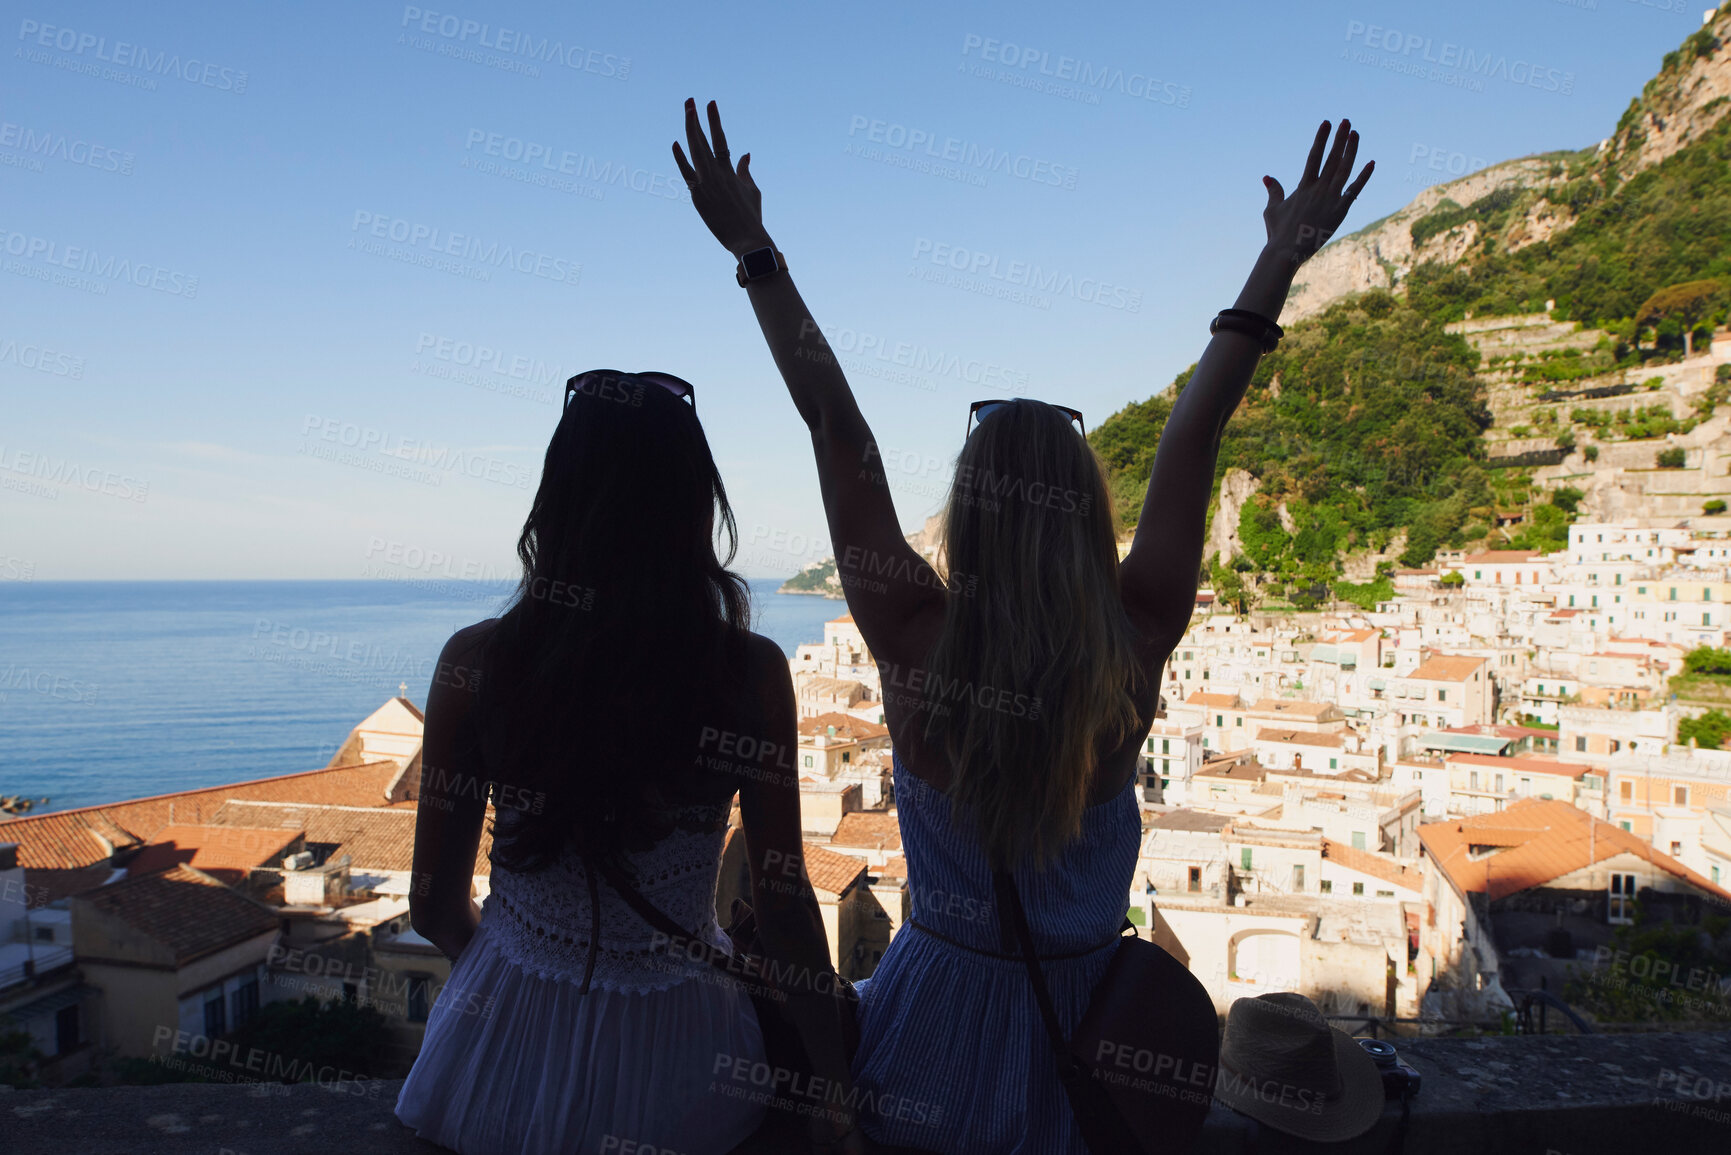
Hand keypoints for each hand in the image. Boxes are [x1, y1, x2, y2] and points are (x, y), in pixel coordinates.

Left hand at [673, 98, 770, 257]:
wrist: (747, 239)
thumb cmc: (751, 216)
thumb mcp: (752, 190)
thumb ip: (745, 171)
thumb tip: (745, 154)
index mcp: (730, 171)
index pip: (721, 139)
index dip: (715, 120)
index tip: (710, 103)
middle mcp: (717, 173)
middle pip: (703, 140)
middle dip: (696, 119)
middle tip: (690, 101)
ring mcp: (706, 184)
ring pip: (695, 151)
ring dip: (690, 130)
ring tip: (687, 111)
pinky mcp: (698, 197)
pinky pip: (687, 174)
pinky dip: (680, 159)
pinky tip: (675, 143)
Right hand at [1261, 119, 1372, 265]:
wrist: (1286, 252)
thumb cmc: (1277, 233)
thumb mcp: (1272, 209)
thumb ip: (1274, 191)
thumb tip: (1267, 177)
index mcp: (1303, 186)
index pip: (1314, 156)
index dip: (1320, 138)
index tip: (1326, 123)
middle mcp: (1318, 189)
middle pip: (1331, 157)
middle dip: (1339, 138)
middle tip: (1346, 121)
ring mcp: (1330, 199)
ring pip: (1344, 169)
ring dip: (1351, 150)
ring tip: (1355, 134)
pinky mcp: (1340, 211)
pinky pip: (1354, 190)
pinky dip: (1363, 177)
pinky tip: (1371, 163)